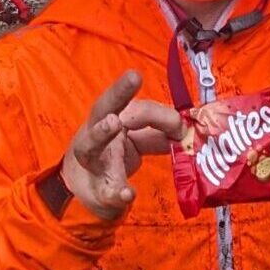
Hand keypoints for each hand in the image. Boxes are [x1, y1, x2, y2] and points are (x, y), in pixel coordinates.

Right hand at [58, 71, 182, 220]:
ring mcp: (93, 161)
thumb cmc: (110, 156)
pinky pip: (106, 189)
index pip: (134, 107)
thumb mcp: (134, 140)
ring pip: (91, 144)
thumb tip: (187, 129)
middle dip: (118, 92)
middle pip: (103, 107)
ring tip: (113, 123)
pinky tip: (128, 194)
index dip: (160, 114)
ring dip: (101, 132)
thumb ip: (158, 134)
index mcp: (110, 118)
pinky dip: (116, 192)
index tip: (181, 125)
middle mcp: (96, 133)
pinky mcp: (96, 189)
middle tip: (134, 76)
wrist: (83, 192)